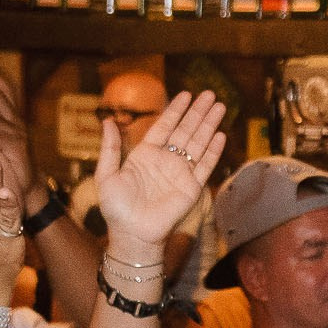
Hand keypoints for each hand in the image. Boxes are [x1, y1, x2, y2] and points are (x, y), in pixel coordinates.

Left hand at [93, 90, 225, 255]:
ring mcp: (180, 173)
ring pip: (198, 144)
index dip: (176, 110)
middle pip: (186, 131)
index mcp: (146, 155)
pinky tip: (220, 135)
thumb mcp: (106, 174)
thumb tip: (108, 121)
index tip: (186, 94)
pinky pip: (205, 166)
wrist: (132, 233)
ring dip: (209, 125)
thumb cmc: (116, 208)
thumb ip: (110, 147)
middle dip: (198, 112)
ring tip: (220, 107)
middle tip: (210, 94)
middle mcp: (166, 161)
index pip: (165, 126)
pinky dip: (213, 151)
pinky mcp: (191, 188)